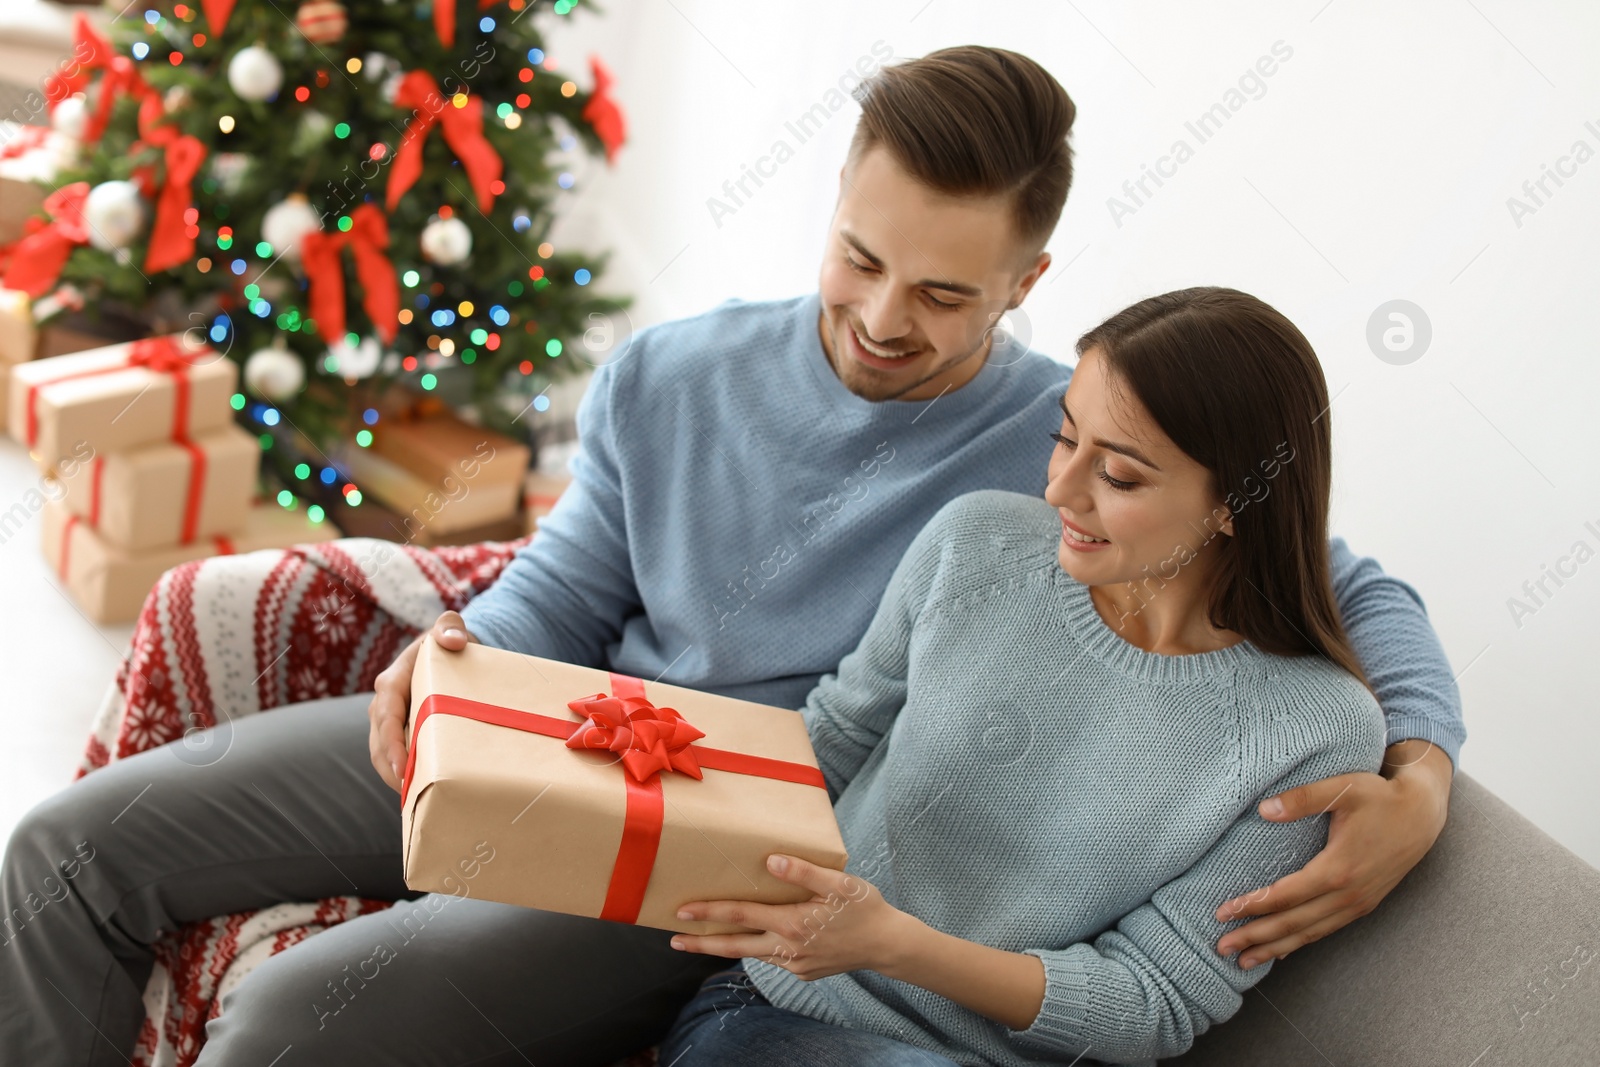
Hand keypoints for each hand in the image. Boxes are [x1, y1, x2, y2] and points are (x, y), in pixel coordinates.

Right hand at [368, 610, 476, 792]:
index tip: (401, 766)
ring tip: (415, 800)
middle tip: (411, 794)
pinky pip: (395, 756)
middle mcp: (384, 703)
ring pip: (383, 754)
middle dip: (392, 769)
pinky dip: (403, 774)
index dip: (391, 743)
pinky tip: (419, 792)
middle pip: (380, 742)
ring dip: (396, 776)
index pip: (386, 715)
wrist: (451, 652)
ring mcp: (389, 720)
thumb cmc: (450, 642)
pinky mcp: (398, 732)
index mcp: (392, 681)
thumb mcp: (451, 629)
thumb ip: (451, 627)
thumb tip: (454, 640)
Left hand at [669, 854, 911, 980]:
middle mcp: (788, 948)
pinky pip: (772, 959)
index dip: (710, 911)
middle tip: (674, 939)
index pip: (741, 915)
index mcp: (793, 923)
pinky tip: (750, 940)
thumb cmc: (865, 908)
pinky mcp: (804, 972)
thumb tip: (770, 861)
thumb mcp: (839, 883)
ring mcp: (795, 964)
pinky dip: (755, 950)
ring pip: (751, 954)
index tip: (683, 911)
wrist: (888, 945)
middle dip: (702, 942)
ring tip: (701, 940)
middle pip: (735, 945)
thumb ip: (804, 871)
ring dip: (724, 946)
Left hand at [1214, 742, 1451, 967]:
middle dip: (1256, 937)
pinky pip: (1326, 930)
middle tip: (1220, 947)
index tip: (1223, 912)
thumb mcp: (1343, 788)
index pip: (1286, 895)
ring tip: (1243, 960)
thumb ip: (1303, 798)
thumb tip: (1264, 809)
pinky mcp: (1363, 905)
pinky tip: (1281, 951)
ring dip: (1275, 947)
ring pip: (1309, 933)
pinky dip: (1301, 942)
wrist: (1421, 815)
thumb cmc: (1380, 797)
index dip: (1253, 906)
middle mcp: (1348, 894)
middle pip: (1293, 922)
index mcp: (1339, 868)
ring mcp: (1358, 904)